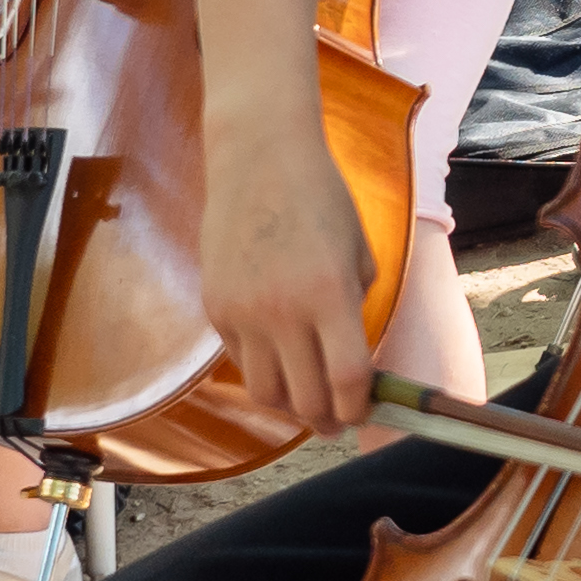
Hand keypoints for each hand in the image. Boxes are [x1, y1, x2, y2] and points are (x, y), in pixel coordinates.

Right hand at [199, 110, 376, 435]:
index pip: (347, 379)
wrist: (258, 157)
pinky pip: (241, 360)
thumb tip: (353, 363)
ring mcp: (242, 312)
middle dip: (327, 420)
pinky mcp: (215, 308)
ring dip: (291, 407)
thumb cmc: (321, 199)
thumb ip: (355, 310)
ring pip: (265, 392)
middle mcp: (282, 311)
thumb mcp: (359, 254)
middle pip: (304, 399)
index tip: (364, 412)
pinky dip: (263, 369)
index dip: (358, 407)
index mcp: (329, 294)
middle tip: (338, 422)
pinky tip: (280, 360)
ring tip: (308, 404)